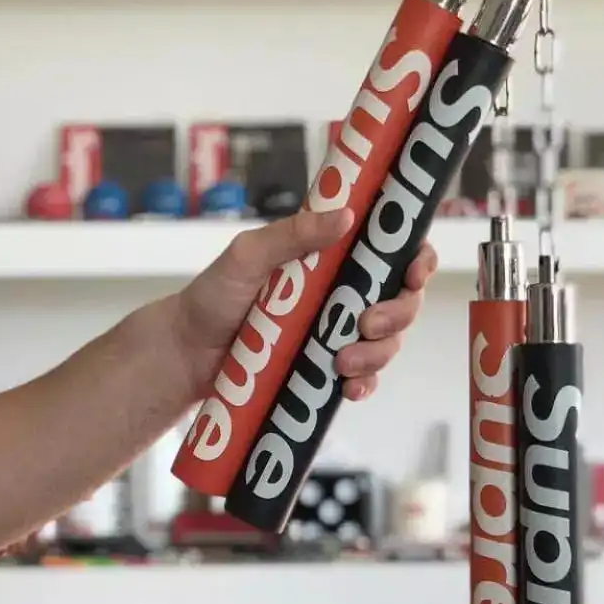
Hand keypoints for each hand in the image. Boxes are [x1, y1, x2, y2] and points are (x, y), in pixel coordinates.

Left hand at [172, 208, 436, 401]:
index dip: (417, 260)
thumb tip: (346, 215)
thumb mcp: (248, 256)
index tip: (414, 272)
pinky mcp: (329, 371)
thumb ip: (292, 234)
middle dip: (398, 314)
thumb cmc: (213, 297)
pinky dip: (366, 383)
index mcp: (333, 259)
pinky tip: (349, 389)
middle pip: (402, 301)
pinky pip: (366, 379)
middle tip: (367, 323)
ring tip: (342, 362)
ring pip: (388, 343)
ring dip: (378, 353)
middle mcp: (344, 294)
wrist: (186, 355)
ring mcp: (340, 334)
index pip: (394, 253)